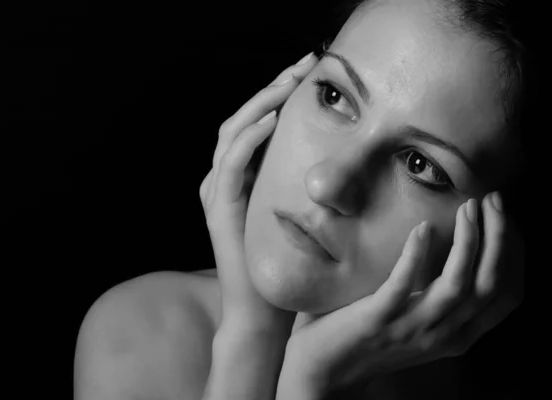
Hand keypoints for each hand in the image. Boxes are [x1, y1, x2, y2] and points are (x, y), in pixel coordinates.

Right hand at [199, 52, 318, 330]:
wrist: (263, 310)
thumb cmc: (285, 263)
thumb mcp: (293, 211)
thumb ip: (298, 181)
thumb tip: (334, 152)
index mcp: (240, 177)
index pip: (254, 123)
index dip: (276, 95)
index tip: (308, 74)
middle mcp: (223, 179)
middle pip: (241, 119)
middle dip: (271, 88)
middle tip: (302, 64)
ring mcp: (217, 192)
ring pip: (232, 132)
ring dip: (259, 104)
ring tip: (288, 82)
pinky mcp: (218, 208)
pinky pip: (231, 164)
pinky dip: (249, 139)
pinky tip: (272, 120)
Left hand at [280, 192, 523, 396]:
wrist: (325, 371)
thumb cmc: (369, 338)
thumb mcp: (417, 324)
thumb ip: (437, 301)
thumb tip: (451, 251)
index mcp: (456, 337)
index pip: (505, 296)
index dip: (513, 255)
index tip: (507, 220)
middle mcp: (442, 337)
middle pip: (489, 285)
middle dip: (499, 238)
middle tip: (494, 201)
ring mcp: (411, 329)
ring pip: (458, 284)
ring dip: (468, 241)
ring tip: (467, 208)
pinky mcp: (378, 319)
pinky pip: (403, 283)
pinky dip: (416, 253)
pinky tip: (422, 228)